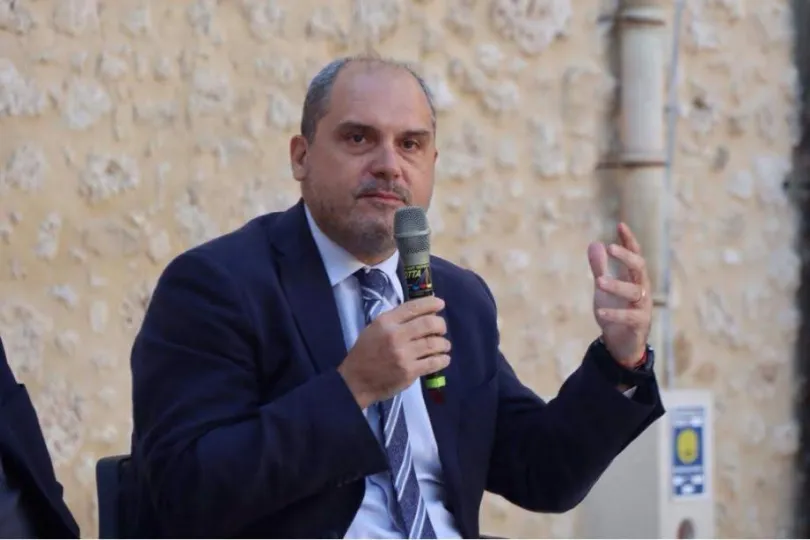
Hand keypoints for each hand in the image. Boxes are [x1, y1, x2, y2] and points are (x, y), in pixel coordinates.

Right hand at [337, 296, 450, 408]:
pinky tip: (444, 358)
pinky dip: (443, 359)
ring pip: (434, 343)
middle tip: (441, 329)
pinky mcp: (410, 372)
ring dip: (444, 343)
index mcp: (386, 322)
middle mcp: (396, 336)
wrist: (356, 381)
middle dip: (441, 324)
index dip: (431, 303)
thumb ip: (396, 320)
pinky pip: (434, 362)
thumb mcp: (375, 329)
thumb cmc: (365, 352)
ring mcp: (403, 355)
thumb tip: (424, 313)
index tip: (440, 304)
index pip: (414, 307)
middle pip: (429, 323)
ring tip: (444, 345)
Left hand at [587, 222, 651, 367]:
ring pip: (634, 291)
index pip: (635, 255)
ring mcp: (642, 306)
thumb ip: (599, 267)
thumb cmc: (615, 312)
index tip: (620, 225)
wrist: (621, 344)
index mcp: (633, 278)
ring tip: (598, 281)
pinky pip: (629, 316)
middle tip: (610, 247)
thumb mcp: (603, 288)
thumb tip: (594, 243)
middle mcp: (641, 289)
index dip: (628, 240)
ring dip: (616, 285)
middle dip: (626, 256)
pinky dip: (614, 313)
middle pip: (639, 267)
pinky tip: (600, 310)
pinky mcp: (639, 324)